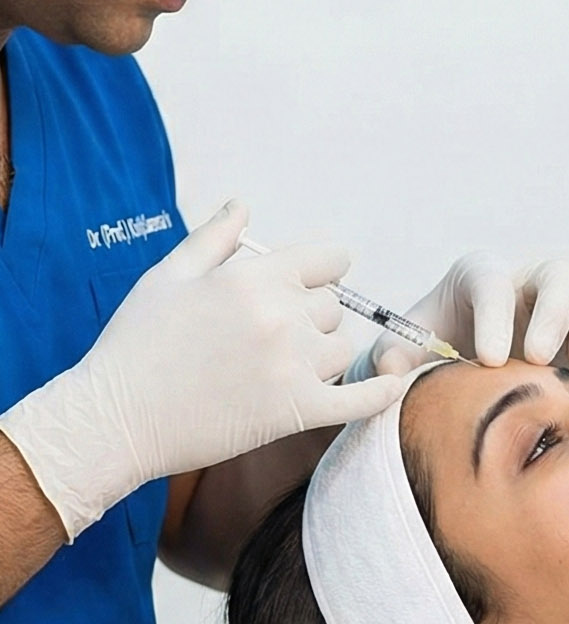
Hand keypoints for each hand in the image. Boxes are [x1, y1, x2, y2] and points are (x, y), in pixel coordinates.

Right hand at [0, 200, 402, 539]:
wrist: (118, 417)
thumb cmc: (136, 345)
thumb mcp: (168, 275)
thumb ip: (214, 239)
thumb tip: (244, 206)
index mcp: (254, 276)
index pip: (326, 260)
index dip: (322, 272)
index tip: (314, 285)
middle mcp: (281, 315)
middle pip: (334, 308)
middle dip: (313, 318)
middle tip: (278, 340)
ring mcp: (293, 366)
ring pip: (342, 350)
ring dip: (325, 357)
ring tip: (287, 371)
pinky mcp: (296, 412)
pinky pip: (360, 401)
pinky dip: (381, 395)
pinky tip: (395, 389)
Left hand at [357, 250, 568, 380]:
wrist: (480, 351)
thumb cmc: (447, 339)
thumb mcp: (414, 343)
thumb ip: (395, 354)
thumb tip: (388, 371)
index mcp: (482, 276)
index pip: (492, 285)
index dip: (494, 319)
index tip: (490, 360)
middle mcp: (531, 278)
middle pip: (558, 274)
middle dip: (552, 313)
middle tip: (537, 357)